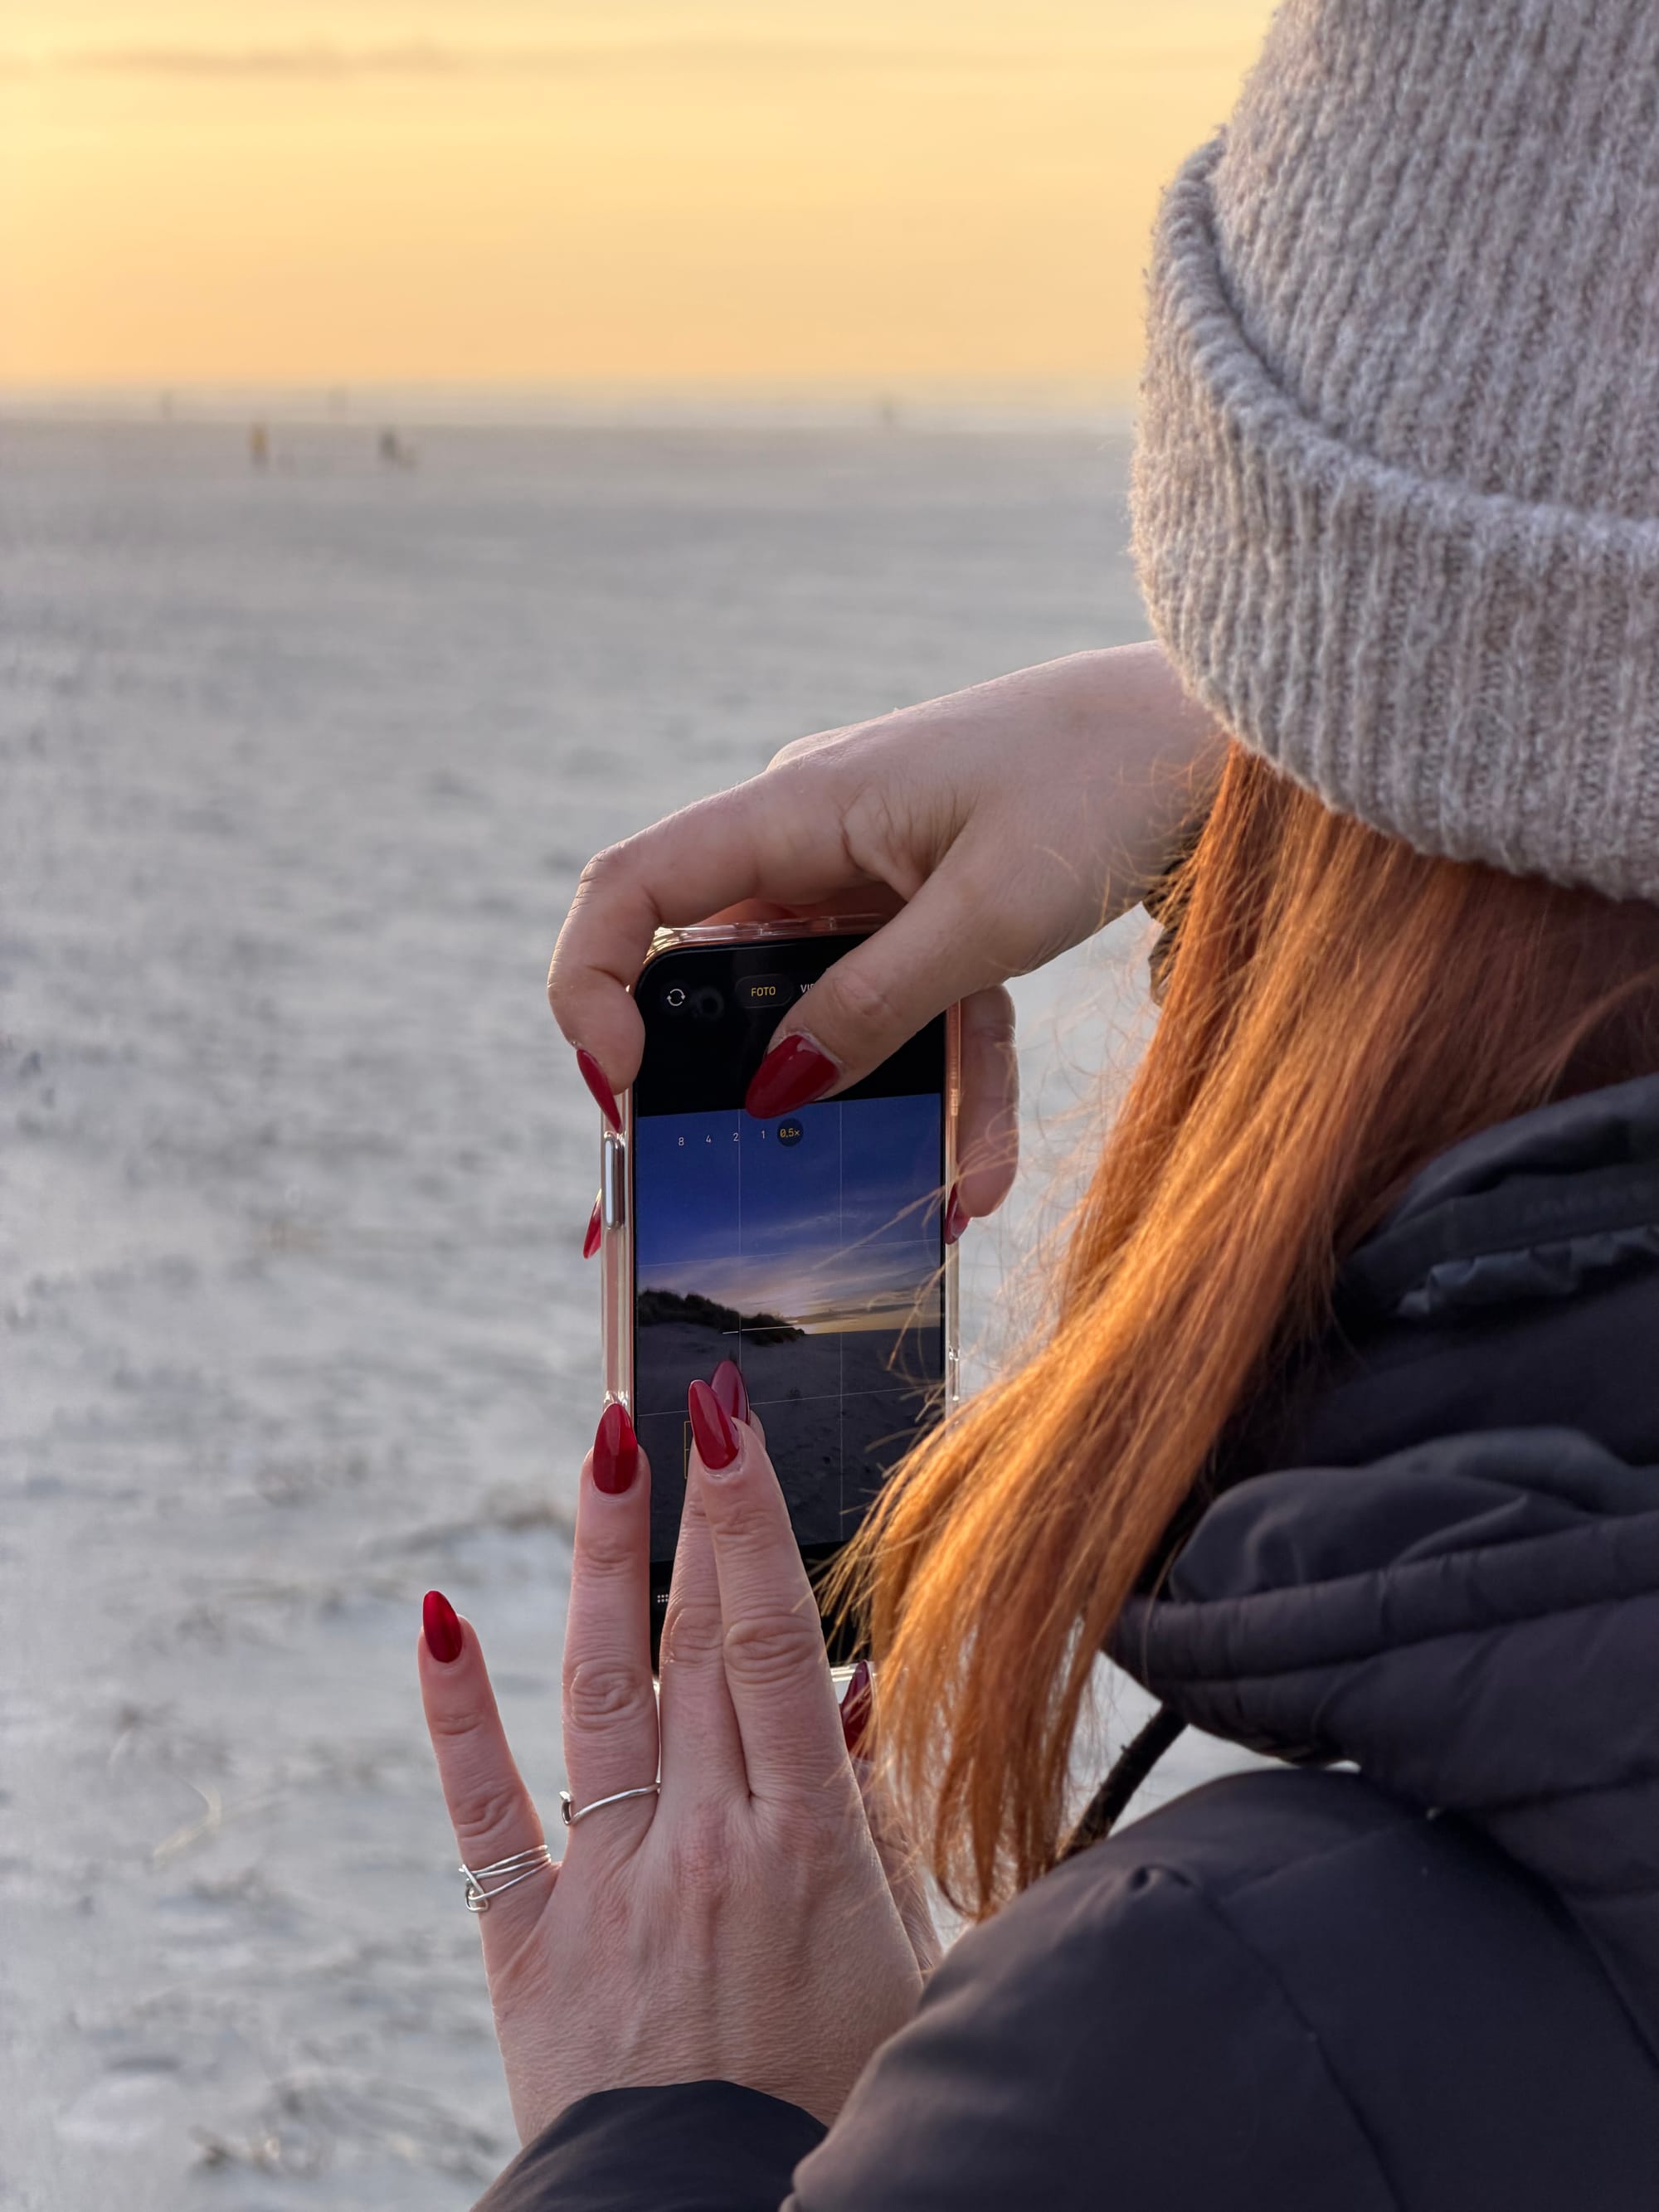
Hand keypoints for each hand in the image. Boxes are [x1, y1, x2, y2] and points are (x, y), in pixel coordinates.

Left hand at [417, 1385, 931, 2142]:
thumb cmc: (835, 2100)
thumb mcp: (903, 1965)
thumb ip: (879, 1822)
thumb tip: (853, 1694)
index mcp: (806, 1847)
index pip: (774, 1647)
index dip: (752, 1525)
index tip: (736, 1424)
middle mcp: (702, 1847)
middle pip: (695, 1644)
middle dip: (691, 1509)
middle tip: (683, 1393)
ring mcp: (610, 1887)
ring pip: (599, 1691)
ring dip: (601, 1560)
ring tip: (601, 1446)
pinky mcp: (531, 1942)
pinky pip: (487, 1811)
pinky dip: (456, 1713)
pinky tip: (438, 1617)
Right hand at [548, 643, 1220, 1225]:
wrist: (1221, 729)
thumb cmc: (1102, 783)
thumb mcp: (985, 918)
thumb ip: (872, 1007)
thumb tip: (771, 1093)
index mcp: (798, 808)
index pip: (635, 888)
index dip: (591, 985)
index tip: (617, 1087)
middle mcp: (818, 836)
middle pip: (727, 967)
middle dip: (727, 1080)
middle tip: (728, 1181)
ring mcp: (881, 872)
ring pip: (836, 1007)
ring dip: (873, 1104)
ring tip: (918, 1202)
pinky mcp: (942, 905)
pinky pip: (921, 1007)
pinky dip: (950, 1083)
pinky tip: (978, 1178)